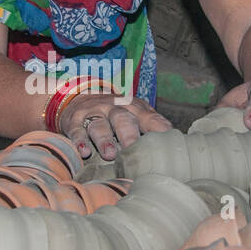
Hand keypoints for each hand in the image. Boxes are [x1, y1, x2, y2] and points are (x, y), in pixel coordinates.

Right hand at [58, 92, 172, 160]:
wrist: (77, 96)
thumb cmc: (114, 112)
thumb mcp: (134, 113)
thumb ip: (153, 125)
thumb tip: (177, 145)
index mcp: (133, 108)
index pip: (148, 117)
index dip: (158, 128)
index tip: (168, 141)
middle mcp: (113, 109)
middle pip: (122, 120)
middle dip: (128, 135)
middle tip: (134, 149)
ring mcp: (93, 114)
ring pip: (99, 126)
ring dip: (104, 140)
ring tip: (110, 154)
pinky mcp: (73, 121)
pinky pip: (76, 130)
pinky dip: (79, 141)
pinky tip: (83, 151)